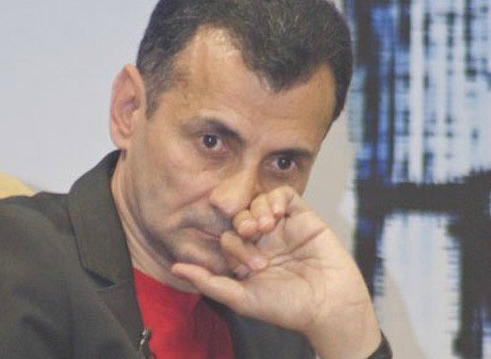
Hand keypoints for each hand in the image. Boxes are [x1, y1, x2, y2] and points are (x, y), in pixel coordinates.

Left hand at [172, 186, 381, 358]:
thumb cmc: (287, 307)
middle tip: (252, 235)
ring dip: (257, 210)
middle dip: (242, 223)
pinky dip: (277, 198)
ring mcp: (283, 227)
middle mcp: (264, 241)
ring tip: (266, 226)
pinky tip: (278, 213)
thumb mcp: (241, 297)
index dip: (232, 245)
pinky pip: (284, 195)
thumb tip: (175, 268)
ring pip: (259, 202)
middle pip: (240, 215)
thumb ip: (208, 281)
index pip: (227, 236)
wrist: (329, 306)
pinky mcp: (304, 217)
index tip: (250, 266)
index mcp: (248, 258)